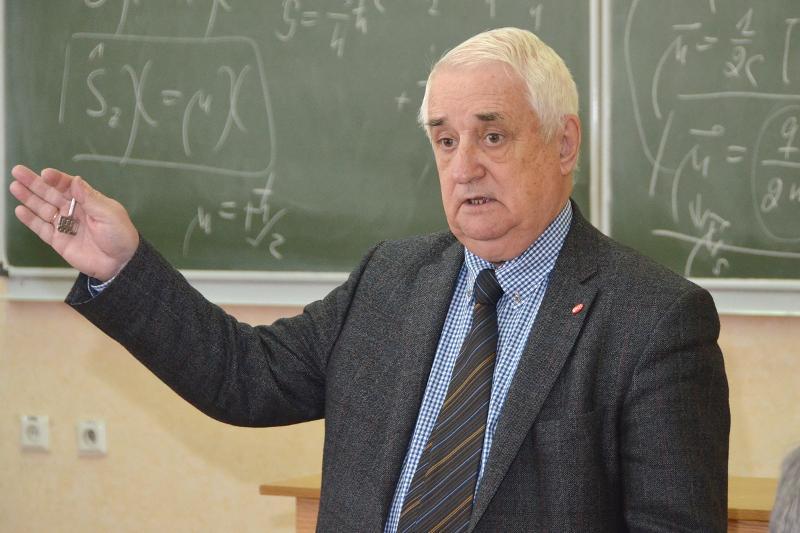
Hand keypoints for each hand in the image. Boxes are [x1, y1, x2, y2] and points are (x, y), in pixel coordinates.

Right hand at [9, 165, 138, 280]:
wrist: (120, 264)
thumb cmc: (120, 236)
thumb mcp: (109, 214)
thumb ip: (90, 198)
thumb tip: (75, 180)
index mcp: (89, 201)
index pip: (68, 186)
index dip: (56, 179)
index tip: (46, 174)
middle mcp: (74, 211)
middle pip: (51, 194)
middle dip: (35, 183)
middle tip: (18, 171)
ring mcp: (65, 225)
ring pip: (43, 208)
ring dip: (29, 198)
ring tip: (15, 186)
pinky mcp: (58, 241)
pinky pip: (41, 228)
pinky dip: (30, 220)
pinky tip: (20, 210)